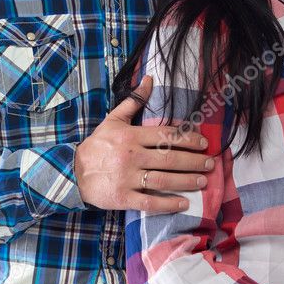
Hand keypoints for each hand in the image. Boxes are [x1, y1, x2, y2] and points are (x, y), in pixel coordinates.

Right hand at [74, 75, 215, 212]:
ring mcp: (127, 178)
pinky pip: (150, 201)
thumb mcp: (112, 120)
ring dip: (187, 181)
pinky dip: (168, 203)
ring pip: (164, 180)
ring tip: (203, 181)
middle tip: (211, 164)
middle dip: (194, 161)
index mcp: (130, 136)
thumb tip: (149, 79)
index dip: (187, 139)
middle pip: (169, 159)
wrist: (73, 172)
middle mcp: (131, 156)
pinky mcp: (123, 198)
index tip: (204, 143)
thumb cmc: (97, 146)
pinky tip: (184, 203)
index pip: (165, 136)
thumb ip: (133, 102)